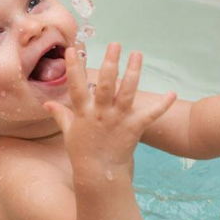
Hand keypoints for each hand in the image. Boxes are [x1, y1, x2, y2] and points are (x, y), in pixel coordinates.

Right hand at [44, 43, 176, 176]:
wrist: (99, 175)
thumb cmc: (82, 153)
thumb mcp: (68, 133)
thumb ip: (60, 115)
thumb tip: (47, 104)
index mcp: (84, 112)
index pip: (76, 86)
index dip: (73, 68)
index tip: (72, 50)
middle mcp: (101, 113)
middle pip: (105, 84)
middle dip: (111, 62)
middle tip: (115, 44)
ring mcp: (118, 120)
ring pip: (127, 92)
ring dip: (133, 72)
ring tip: (137, 54)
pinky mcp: (133, 128)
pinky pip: (150, 115)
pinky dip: (162, 105)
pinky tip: (172, 93)